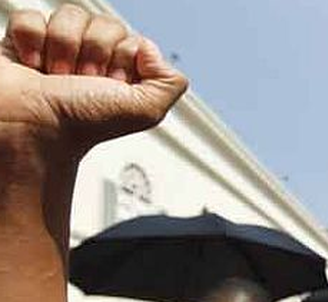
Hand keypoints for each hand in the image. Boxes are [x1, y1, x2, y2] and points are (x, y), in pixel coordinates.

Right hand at [0, 5, 186, 150]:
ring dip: (64, 47)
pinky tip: (34, 63)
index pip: (132, 39)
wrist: (34, 129)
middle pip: (104, 23)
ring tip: (58, 76)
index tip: (111, 84)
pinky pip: (31, 17)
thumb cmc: (84, 124)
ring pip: (71, 14)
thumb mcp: (145, 111)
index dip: (123, 59)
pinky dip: (32, 39)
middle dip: (95, 53)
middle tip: (83, 81)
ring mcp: (58, 48)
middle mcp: (92, 60)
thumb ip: (170, 83)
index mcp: (121, 73)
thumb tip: (149, 49)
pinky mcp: (24, 41)